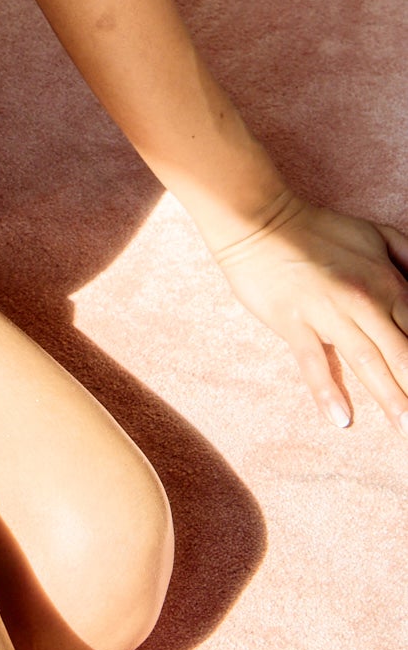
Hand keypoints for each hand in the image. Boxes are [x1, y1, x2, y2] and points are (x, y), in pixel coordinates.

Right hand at [209, 188, 407, 432]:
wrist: (257, 218)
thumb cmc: (317, 228)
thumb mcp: (376, 234)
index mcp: (388, 282)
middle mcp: (364, 301)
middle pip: (403, 355)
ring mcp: (327, 313)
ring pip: (367, 362)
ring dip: (390, 398)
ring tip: (406, 431)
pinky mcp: (294, 322)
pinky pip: (313, 360)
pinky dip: (327, 390)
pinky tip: (341, 418)